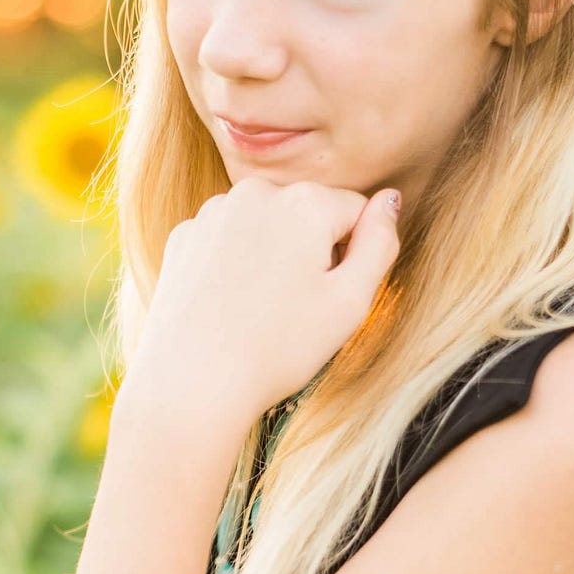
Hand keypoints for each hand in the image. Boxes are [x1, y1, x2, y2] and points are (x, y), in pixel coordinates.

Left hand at [130, 178, 401, 425]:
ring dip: (274, 254)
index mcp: (305, 202)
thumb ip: (380, 243)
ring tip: (261, 309)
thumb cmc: (278, 348)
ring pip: (267, 224)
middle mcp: (255, 192)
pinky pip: (228, 239)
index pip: (356, 211)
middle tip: (296, 307)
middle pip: (309, 212)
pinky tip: (230, 304)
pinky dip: (235, 263)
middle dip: (312, 249)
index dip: (354, 257)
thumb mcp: (350, 302)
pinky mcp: (184, 236)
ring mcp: (213, 212)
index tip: (330, 295)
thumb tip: (390, 200)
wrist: (192, 382)